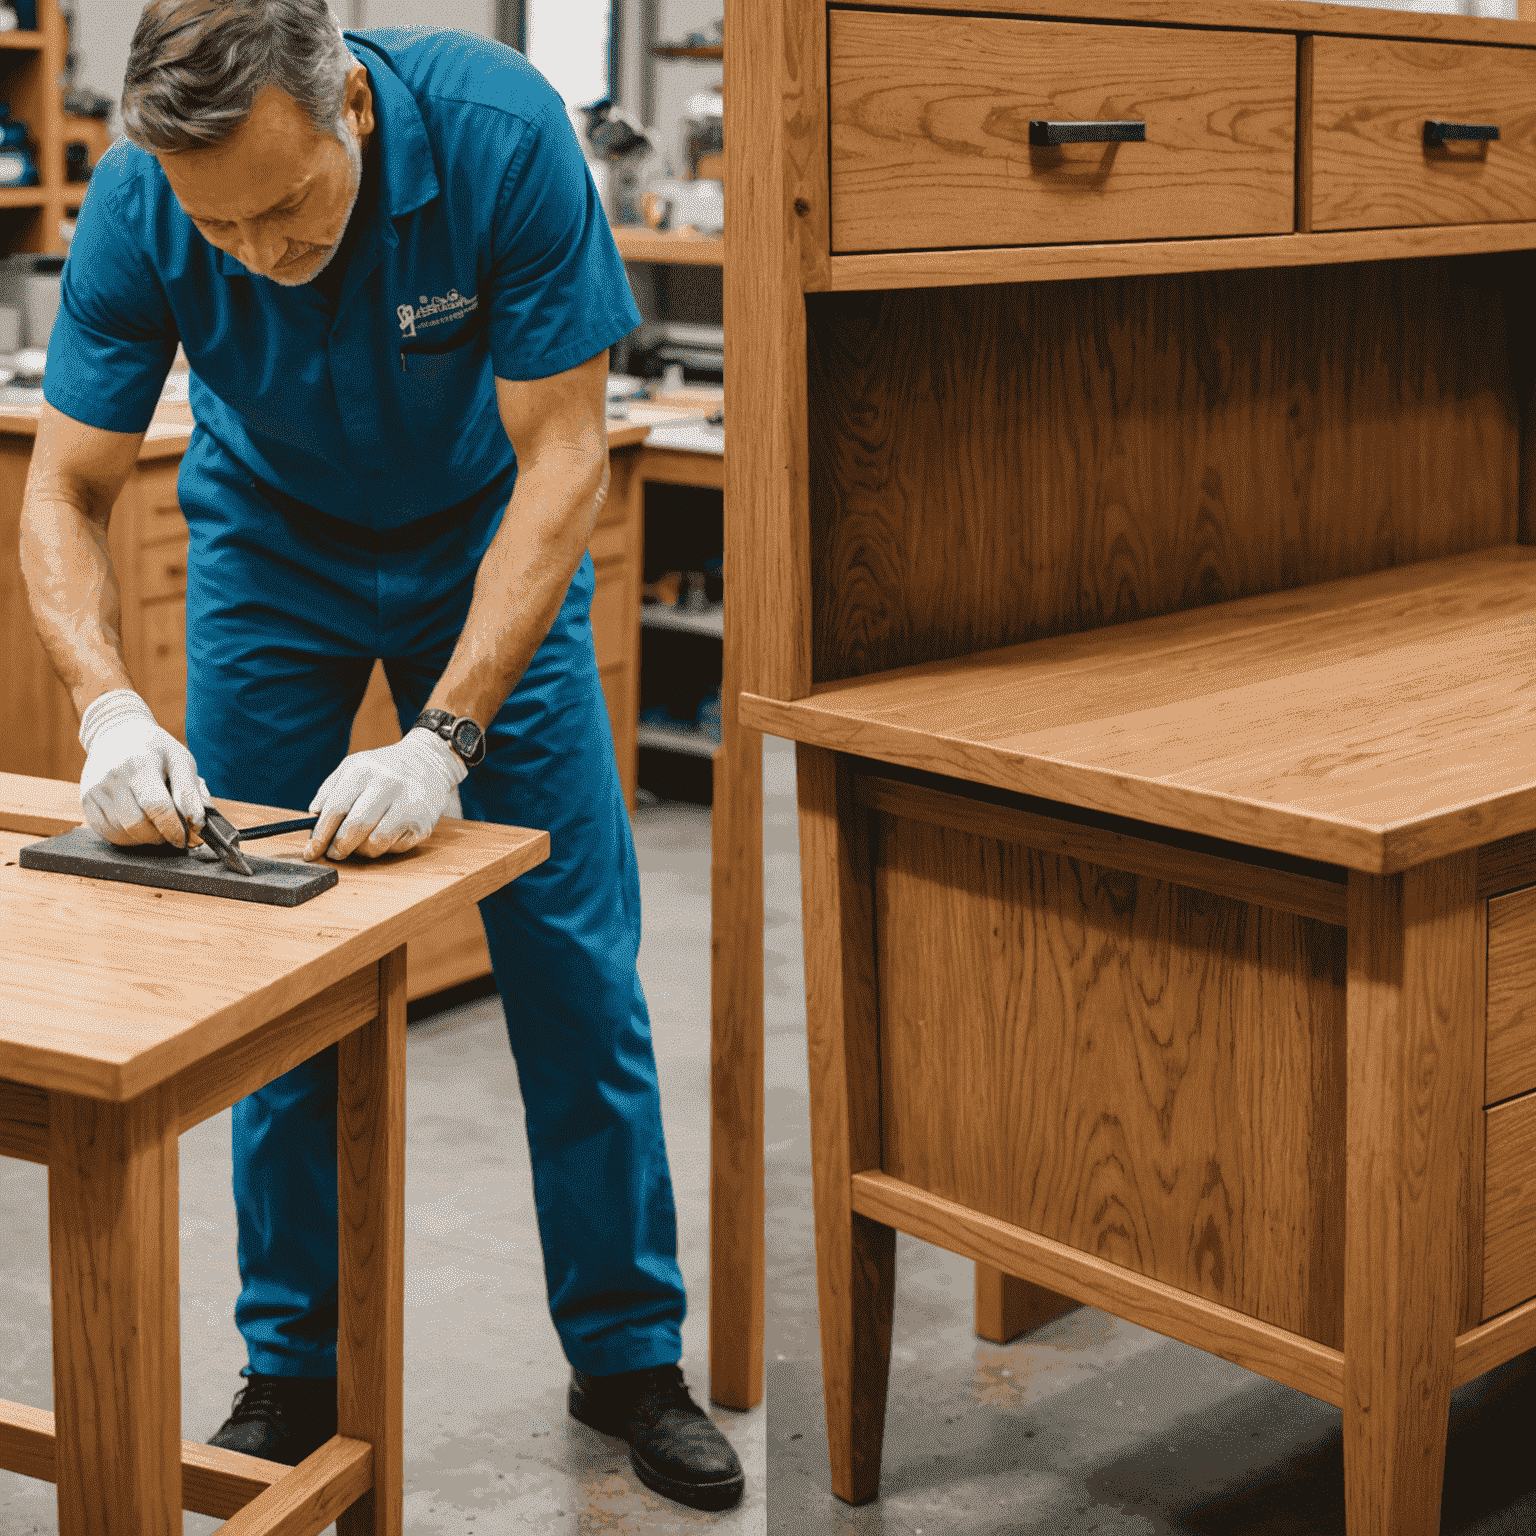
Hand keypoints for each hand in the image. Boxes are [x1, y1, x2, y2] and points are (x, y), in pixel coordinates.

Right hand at [79, 689, 209, 846]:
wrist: (117, 733)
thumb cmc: (155, 749)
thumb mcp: (180, 759)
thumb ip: (191, 791)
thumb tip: (200, 823)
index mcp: (141, 762)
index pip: (157, 806)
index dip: (175, 828)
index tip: (189, 838)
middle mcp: (114, 776)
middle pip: (138, 824)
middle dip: (161, 836)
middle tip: (174, 832)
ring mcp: (96, 789)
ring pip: (121, 832)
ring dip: (145, 838)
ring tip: (157, 827)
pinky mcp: (86, 799)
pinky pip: (106, 832)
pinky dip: (126, 837)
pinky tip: (138, 827)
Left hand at [304, 727, 466, 861]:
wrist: (428, 762)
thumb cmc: (385, 768)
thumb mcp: (352, 767)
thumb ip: (328, 792)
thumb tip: (313, 820)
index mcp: (364, 771)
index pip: (335, 810)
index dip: (320, 836)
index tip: (311, 851)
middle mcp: (387, 785)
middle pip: (354, 829)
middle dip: (339, 847)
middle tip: (334, 853)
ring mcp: (408, 805)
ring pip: (375, 844)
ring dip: (362, 850)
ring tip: (360, 842)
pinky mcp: (423, 823)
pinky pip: (395, 848)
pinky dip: (384, 848)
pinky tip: (383, 835)